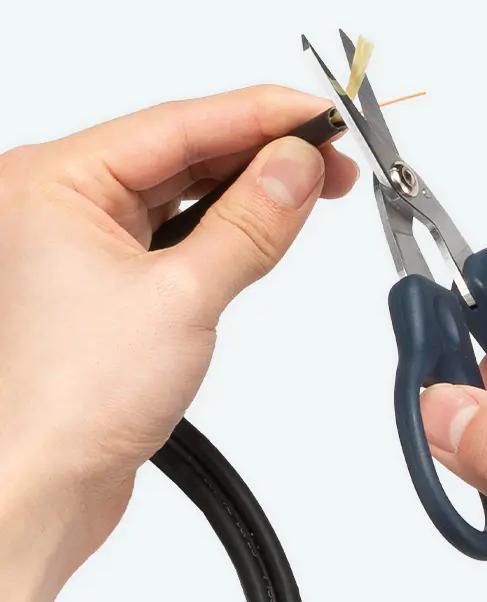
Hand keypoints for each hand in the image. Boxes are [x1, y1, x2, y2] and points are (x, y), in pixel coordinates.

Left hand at [0, 86, 356, 601]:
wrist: (39, 488)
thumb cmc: (69, 402)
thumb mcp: (184, 297)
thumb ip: (250, 224)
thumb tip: (297, 166)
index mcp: (51, 183)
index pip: (178, 124)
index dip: (259, 113)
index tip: (320, 114)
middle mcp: (57, 204)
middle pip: (181, 152)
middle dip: (262, 152)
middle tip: (333, 154)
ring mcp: (80, 244)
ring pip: (181, 191)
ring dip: (248, 190)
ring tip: (314, 187)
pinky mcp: (106, 283)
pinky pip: (176, 233)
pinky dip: (226, 228)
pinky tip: (268, 223)